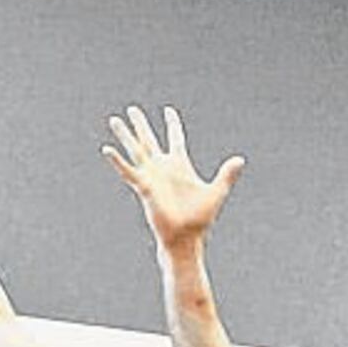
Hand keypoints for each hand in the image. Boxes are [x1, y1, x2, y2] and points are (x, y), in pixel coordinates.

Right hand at [107, 104, 240, 251]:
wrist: (186, 238)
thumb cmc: (200, 219)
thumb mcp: (216, 192)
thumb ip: (226, 175)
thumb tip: (241, 159)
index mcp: (180, 165)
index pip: (175, 138)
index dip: (172, 124)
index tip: (168, 110)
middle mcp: (163, 168)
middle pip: (150, 140)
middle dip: (141, 125)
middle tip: (132, 109)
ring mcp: (152, 176)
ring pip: (136, 150)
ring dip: (125, 135)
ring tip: (114, 119)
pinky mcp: (144, 188)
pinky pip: (128, 171)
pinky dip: (117, 161)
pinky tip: (107, 149)